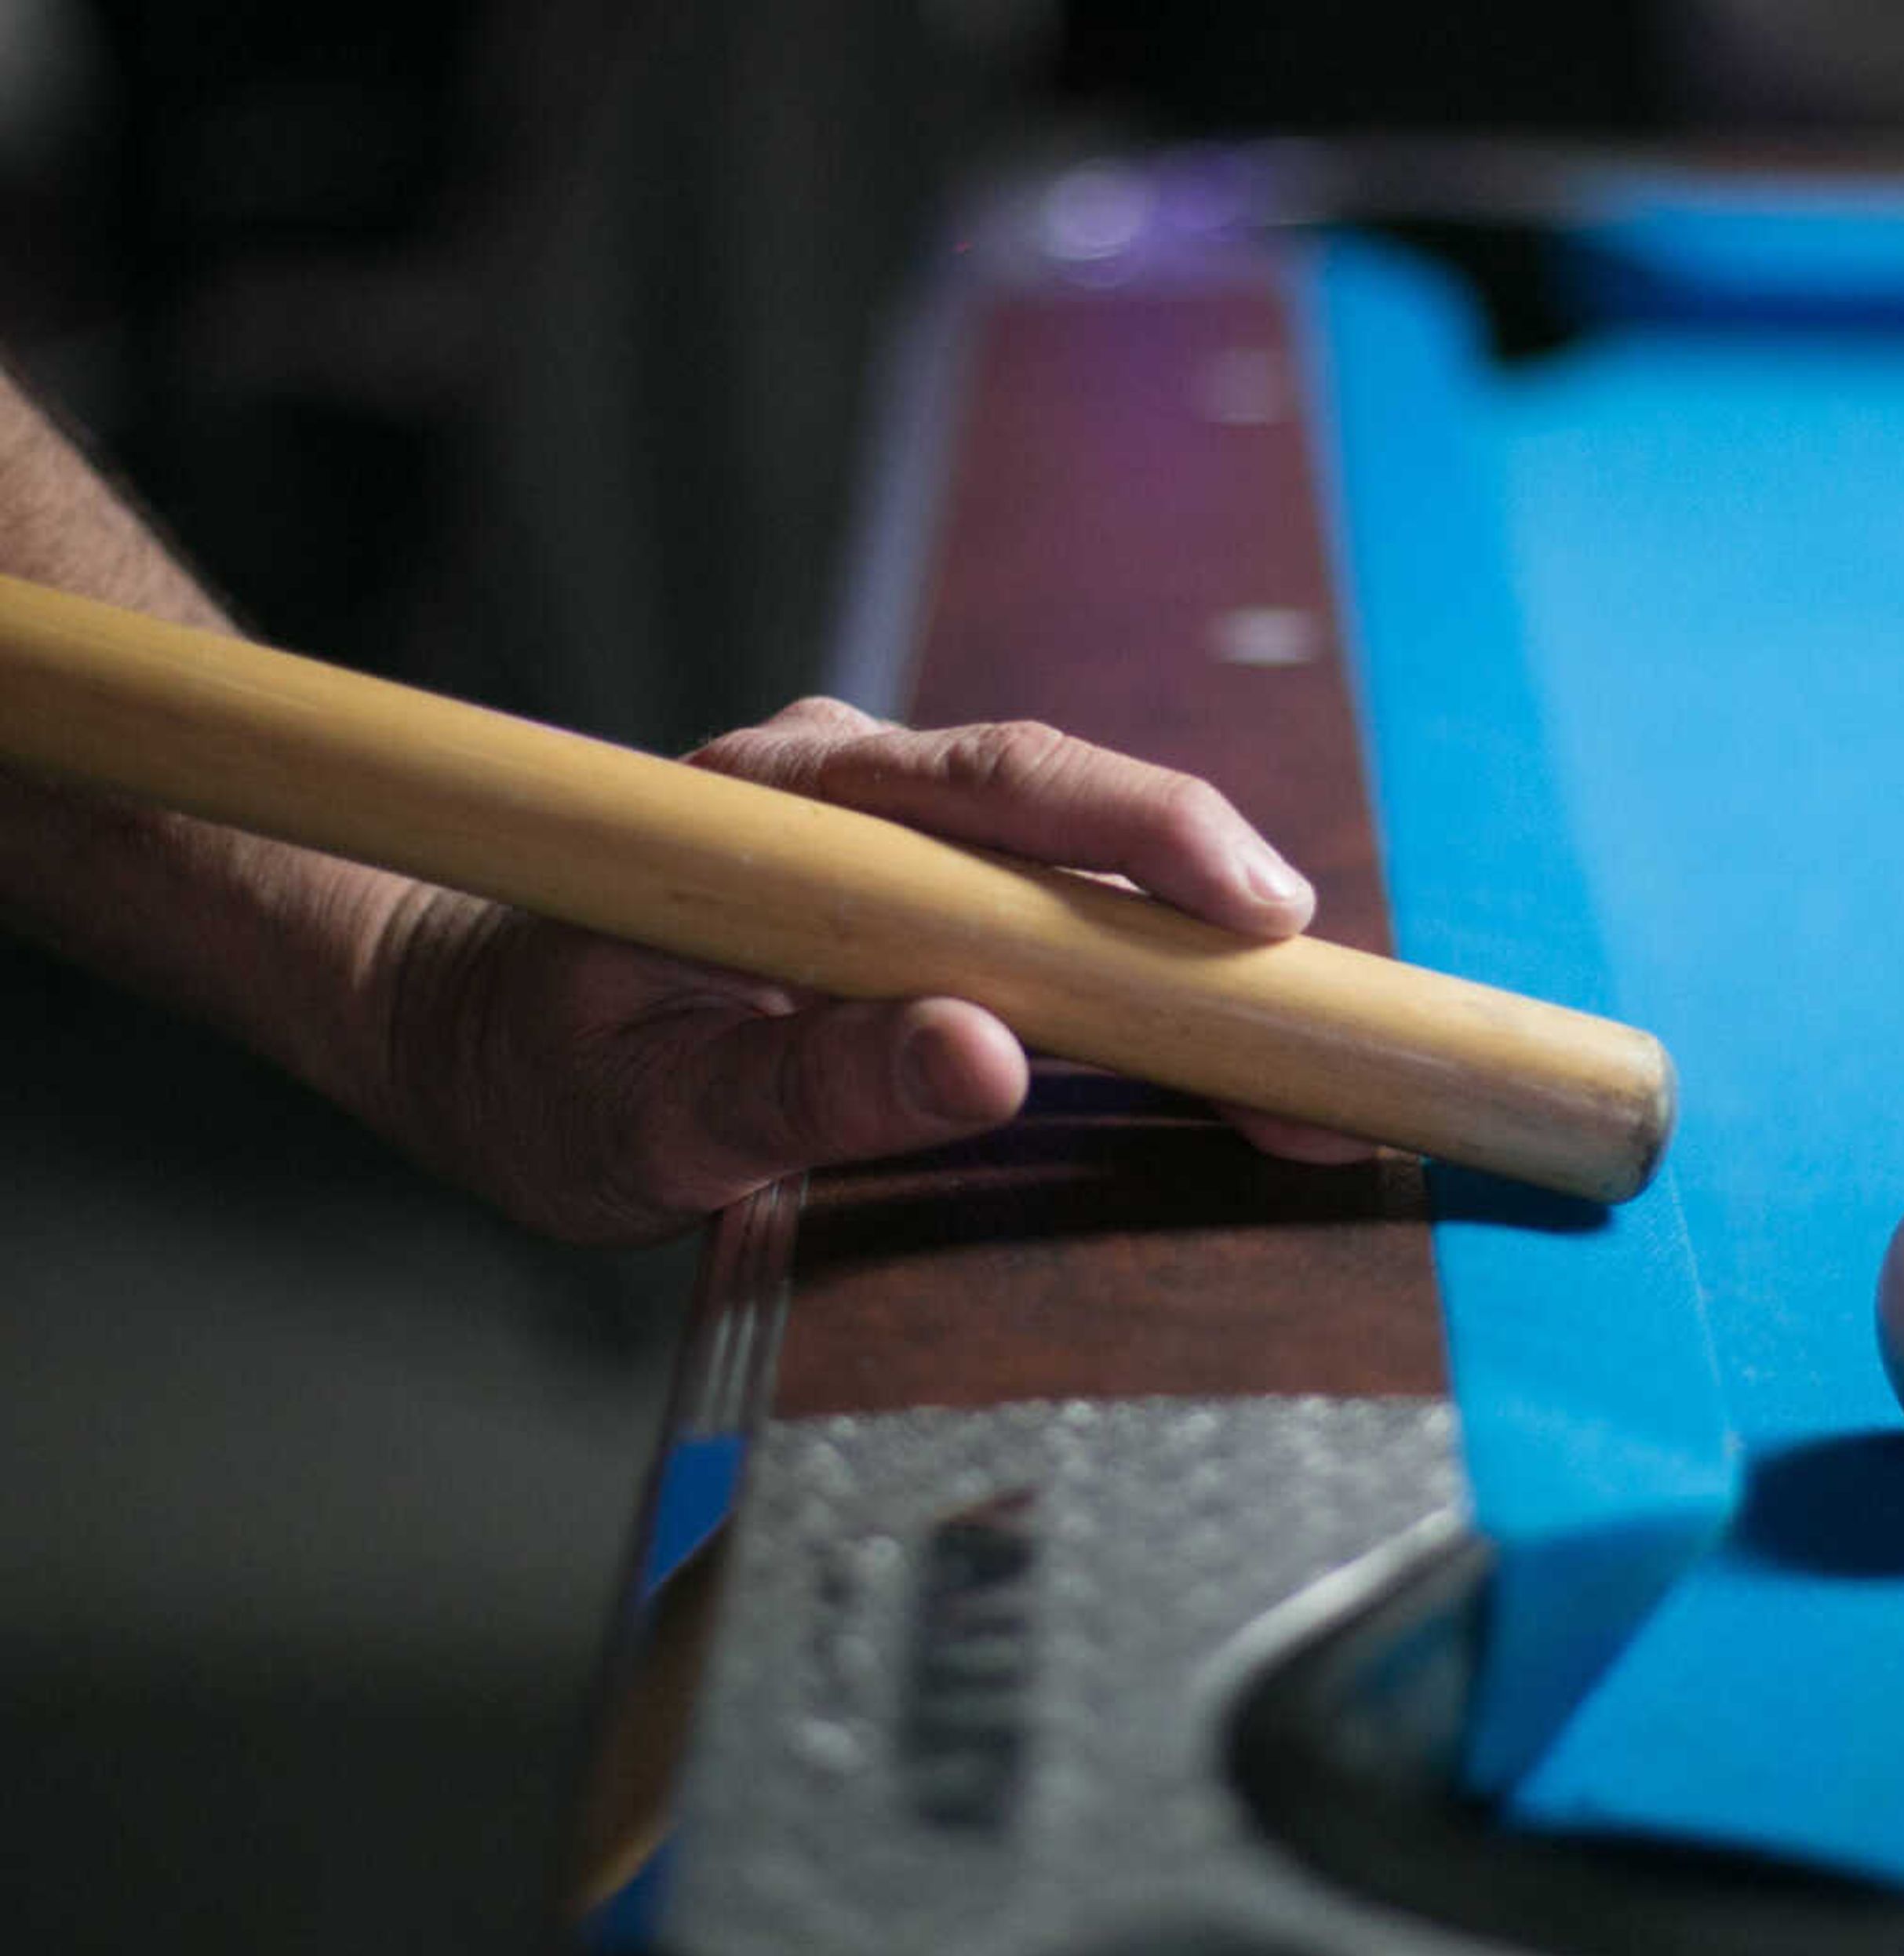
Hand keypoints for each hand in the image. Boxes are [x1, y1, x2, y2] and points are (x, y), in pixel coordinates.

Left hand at [373, 699, 1368, 1244]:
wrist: (464, 1026)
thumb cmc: (537, 1075)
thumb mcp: (643, 1117)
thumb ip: (803, 1088)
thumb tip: (987, 1056)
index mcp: (778, 804)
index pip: (1000, 785)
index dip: (1149, 839)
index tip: (1261, 920)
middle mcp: (846, 779)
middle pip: (1073, 807)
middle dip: (1218, 905)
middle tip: (1329, 1027)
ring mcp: (886, 820)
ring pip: (1077, 861)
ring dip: (1192, 954)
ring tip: (1294, 1069)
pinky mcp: (914, 876)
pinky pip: (1050, 904)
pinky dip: (1140, 972)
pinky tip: (1215, 1045)